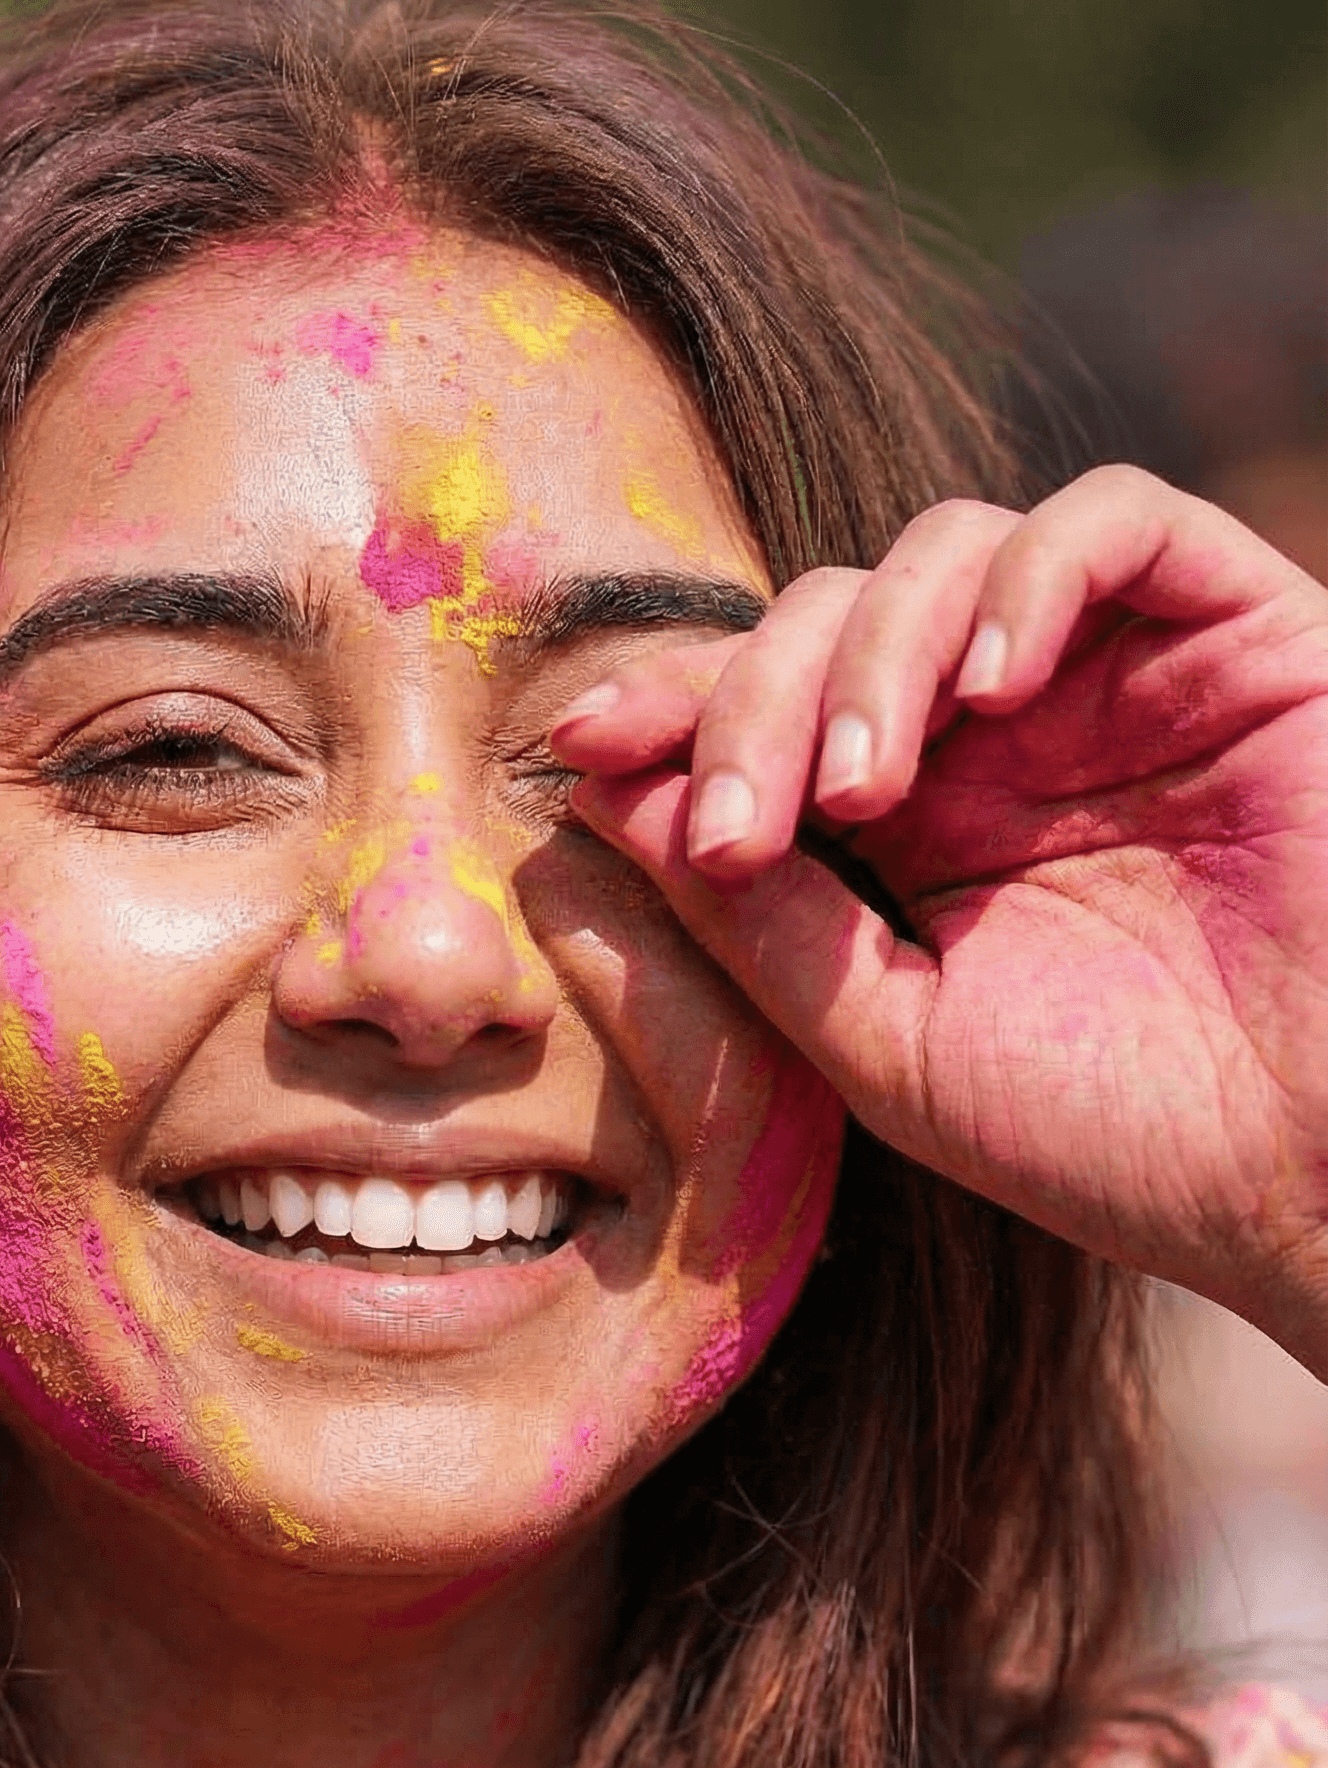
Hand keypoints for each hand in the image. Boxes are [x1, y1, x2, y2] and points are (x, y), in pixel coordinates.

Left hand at [552, 467, 1327, 1375]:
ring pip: (947, 552)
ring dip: (872, 652)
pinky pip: (1118, 523)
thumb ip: (748, 916)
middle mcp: (1004, 736)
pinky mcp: (1245, 639)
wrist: (1321, 1181)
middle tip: (733, 831)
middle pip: (830, 618)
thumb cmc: (1113, 1138)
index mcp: (913, 824)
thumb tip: (597, 793)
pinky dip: (1027, 578)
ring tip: (863, 789)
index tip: (576, 744)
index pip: (763, 707)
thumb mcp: (881, 1036)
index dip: (668, 705)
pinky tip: (989, 694)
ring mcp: (1117, 680)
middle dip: (750, 704)